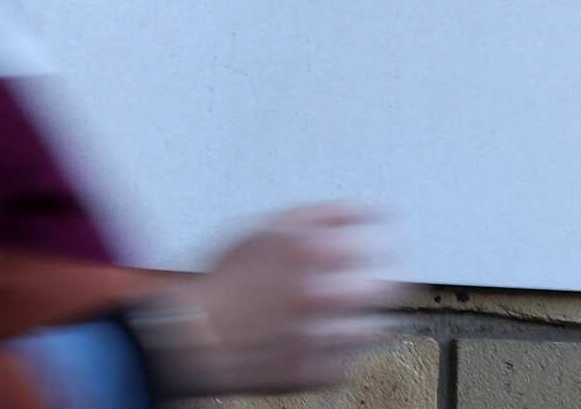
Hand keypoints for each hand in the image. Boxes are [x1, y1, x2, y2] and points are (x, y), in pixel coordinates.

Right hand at [159, 205, 399, 395]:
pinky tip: (323, 334)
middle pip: (384, 280)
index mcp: (315, 251)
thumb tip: (363, 209)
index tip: (389, 228)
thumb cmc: (223, 282)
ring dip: (363, 313)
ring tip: (338, 308)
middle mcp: (325, 293)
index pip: (379, 230)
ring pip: (375, 323)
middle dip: (377, 274)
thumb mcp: (265, 228)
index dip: (386, 226)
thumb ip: (318, 215)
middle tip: (362, 273)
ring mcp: (323, 337)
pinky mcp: (317, 372)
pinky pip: (352, 358)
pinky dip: (344, 346)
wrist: (192, 336)